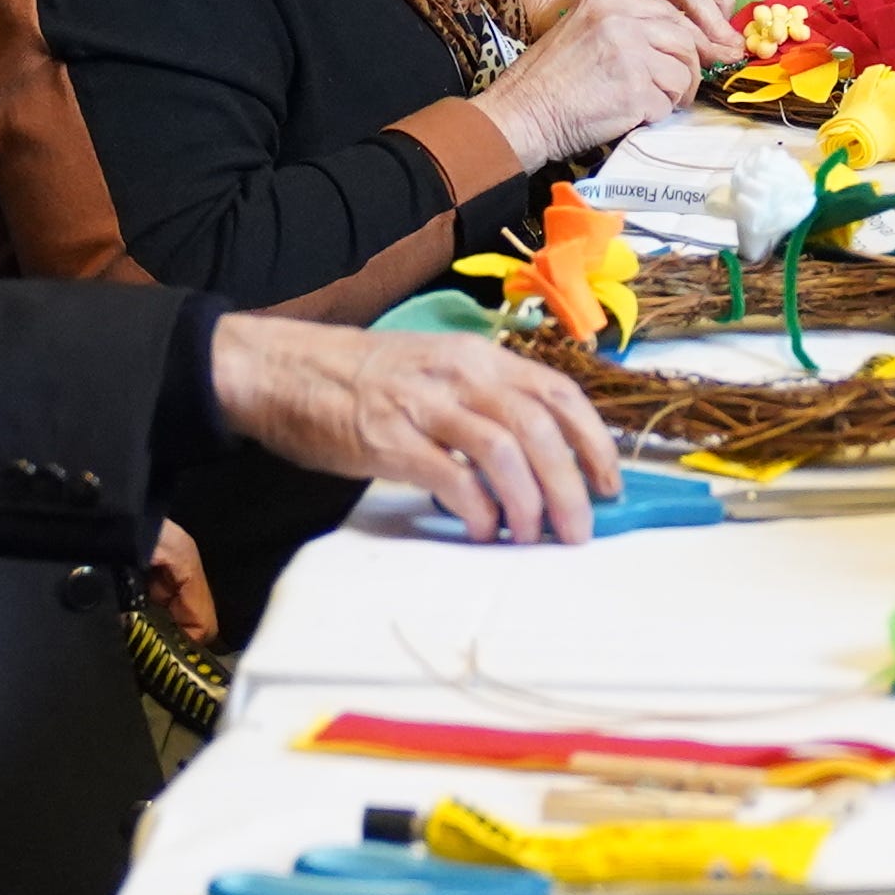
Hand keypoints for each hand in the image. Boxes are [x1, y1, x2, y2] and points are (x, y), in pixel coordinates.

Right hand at [211, 312, 616, 540]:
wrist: (286, 370)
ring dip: (529, 503)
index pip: (558, 395)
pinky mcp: (389, 441)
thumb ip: (487, 402)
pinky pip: (452, 478)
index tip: (609, 485)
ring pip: (504, 453)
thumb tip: (541, 458)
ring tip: (530, 536)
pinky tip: (480, 530)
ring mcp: (425, 406)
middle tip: (577, 531)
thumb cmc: (367, 378)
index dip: (593, 442)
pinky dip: (477, 509)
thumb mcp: (438, 370)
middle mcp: (461, 374)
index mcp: (480, 358)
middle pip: (539, 429)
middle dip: (570, 486)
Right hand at [487, 0, 738, 162]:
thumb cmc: (549, 80)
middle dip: (687, 66)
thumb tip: (677, 39)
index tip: (682, 58)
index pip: (668, 10)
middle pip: (684, 38)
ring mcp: (629, 53)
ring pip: (683, 71)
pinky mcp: (634, 89)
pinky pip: (668, 103)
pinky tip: (633, 116)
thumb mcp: (583, 29)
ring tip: (653, 103)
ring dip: (675, 93)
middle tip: (677, 88)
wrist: (521, 113)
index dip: (682, 39)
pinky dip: (656, 115)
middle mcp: (620, 18)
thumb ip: (625, 24)